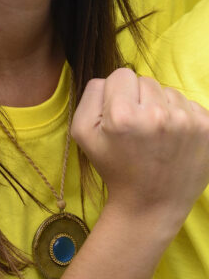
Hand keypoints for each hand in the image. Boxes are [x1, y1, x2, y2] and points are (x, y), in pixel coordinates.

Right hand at [74, 68, 208, 233]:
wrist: (152, 203)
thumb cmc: (114, 167)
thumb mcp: (82, 132)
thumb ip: (91, 95)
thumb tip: (111, 79)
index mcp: (123, 115)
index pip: (120, 75)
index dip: (117, 93)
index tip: (119, 115)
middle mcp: (157, 115)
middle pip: (146, 81)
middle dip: (140, 99)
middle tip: (138, 128)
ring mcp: (187, 122)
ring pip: (169, 92)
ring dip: (161, 107)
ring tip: (157, 135)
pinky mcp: (208, 128)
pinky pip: (190, 104)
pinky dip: (181, 116)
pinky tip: (174, 138)